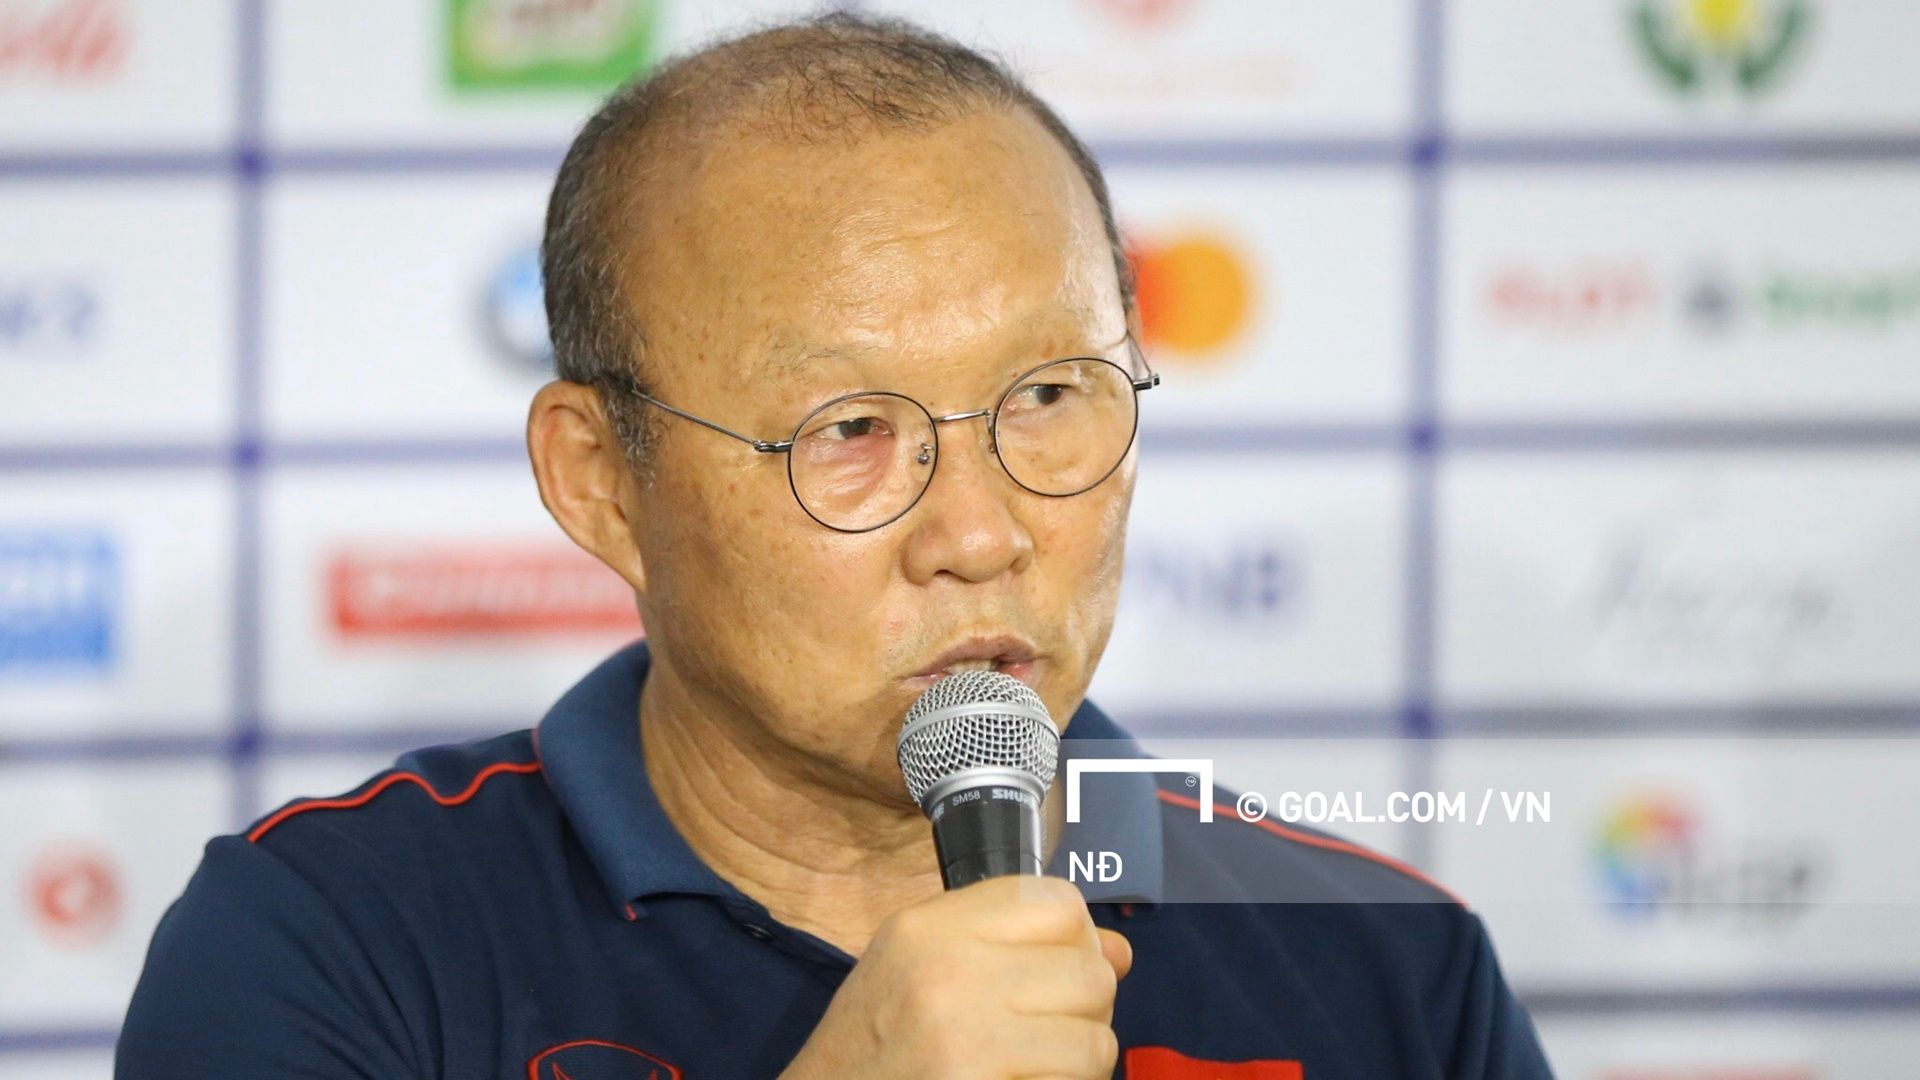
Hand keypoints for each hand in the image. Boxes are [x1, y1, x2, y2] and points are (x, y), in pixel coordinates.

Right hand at [779, 874, 1132, 1079]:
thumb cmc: (876, 1045)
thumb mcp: (920, 969)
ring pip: (1095, 1035)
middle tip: (1051, 1032)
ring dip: (1080, 1059)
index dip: (1074, 939)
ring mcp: (965, 1034)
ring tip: (1040, 1066)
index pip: (1056, 902)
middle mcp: (947, 969)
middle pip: (1088, 968)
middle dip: (1086, 1007)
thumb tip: (1118, 951)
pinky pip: (1077, 1078)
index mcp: (929, 927)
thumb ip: (1011, 947)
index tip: (1054, 974)